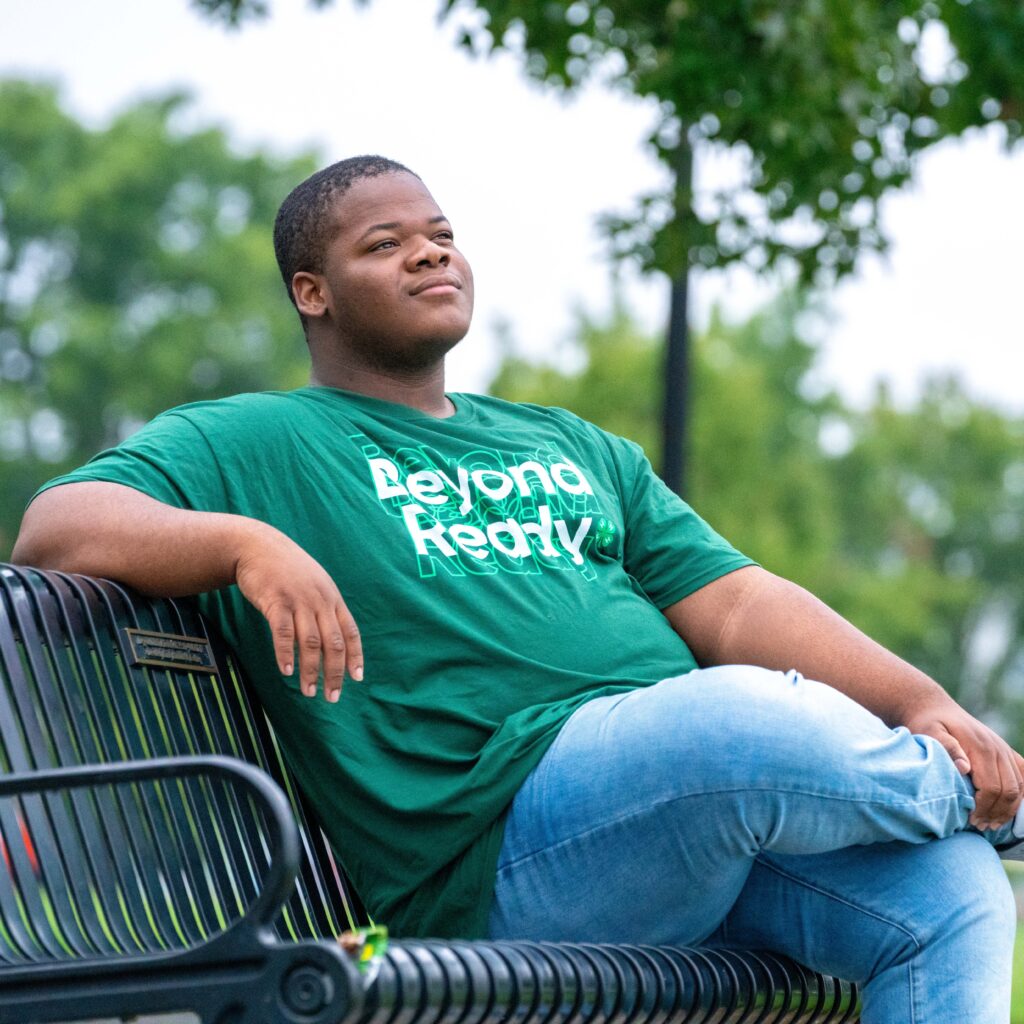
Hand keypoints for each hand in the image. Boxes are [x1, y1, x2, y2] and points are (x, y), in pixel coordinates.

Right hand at [234, 524, 362, 702]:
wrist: (258, 546)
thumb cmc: (286, 569)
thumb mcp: (314, 584)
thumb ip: (323, 607)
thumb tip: (331, 638)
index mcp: (332, 598)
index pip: (351, 632)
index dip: (355, 657)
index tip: (357, 678)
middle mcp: (320, 600)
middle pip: (334, 642)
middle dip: (335, 673)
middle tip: (332, 697)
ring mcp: (299, 600)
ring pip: (311, 641)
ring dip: (311, 670)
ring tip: (309, 691)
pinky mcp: (276, 601)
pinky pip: (284, 632)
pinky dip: (286, 654)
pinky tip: (287, 671)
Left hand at [903, 698, 1023, 829]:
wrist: (933, 707)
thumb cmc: (927, 723)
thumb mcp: (929, 731)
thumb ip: (946, 748)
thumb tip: (964, 768)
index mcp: (980, 747)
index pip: (992, 787)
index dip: (984, 807)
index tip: (970, 819)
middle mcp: (997, 749)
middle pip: (1009, 790)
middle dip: (997, 812)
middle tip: (980, 826)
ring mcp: (1003, 750)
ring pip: (1020, 786)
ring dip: (1009, 808)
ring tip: (991, 823)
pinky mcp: (1005, 751)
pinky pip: (1022, 775)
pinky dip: (1020, 795)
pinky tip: (1007, 808)